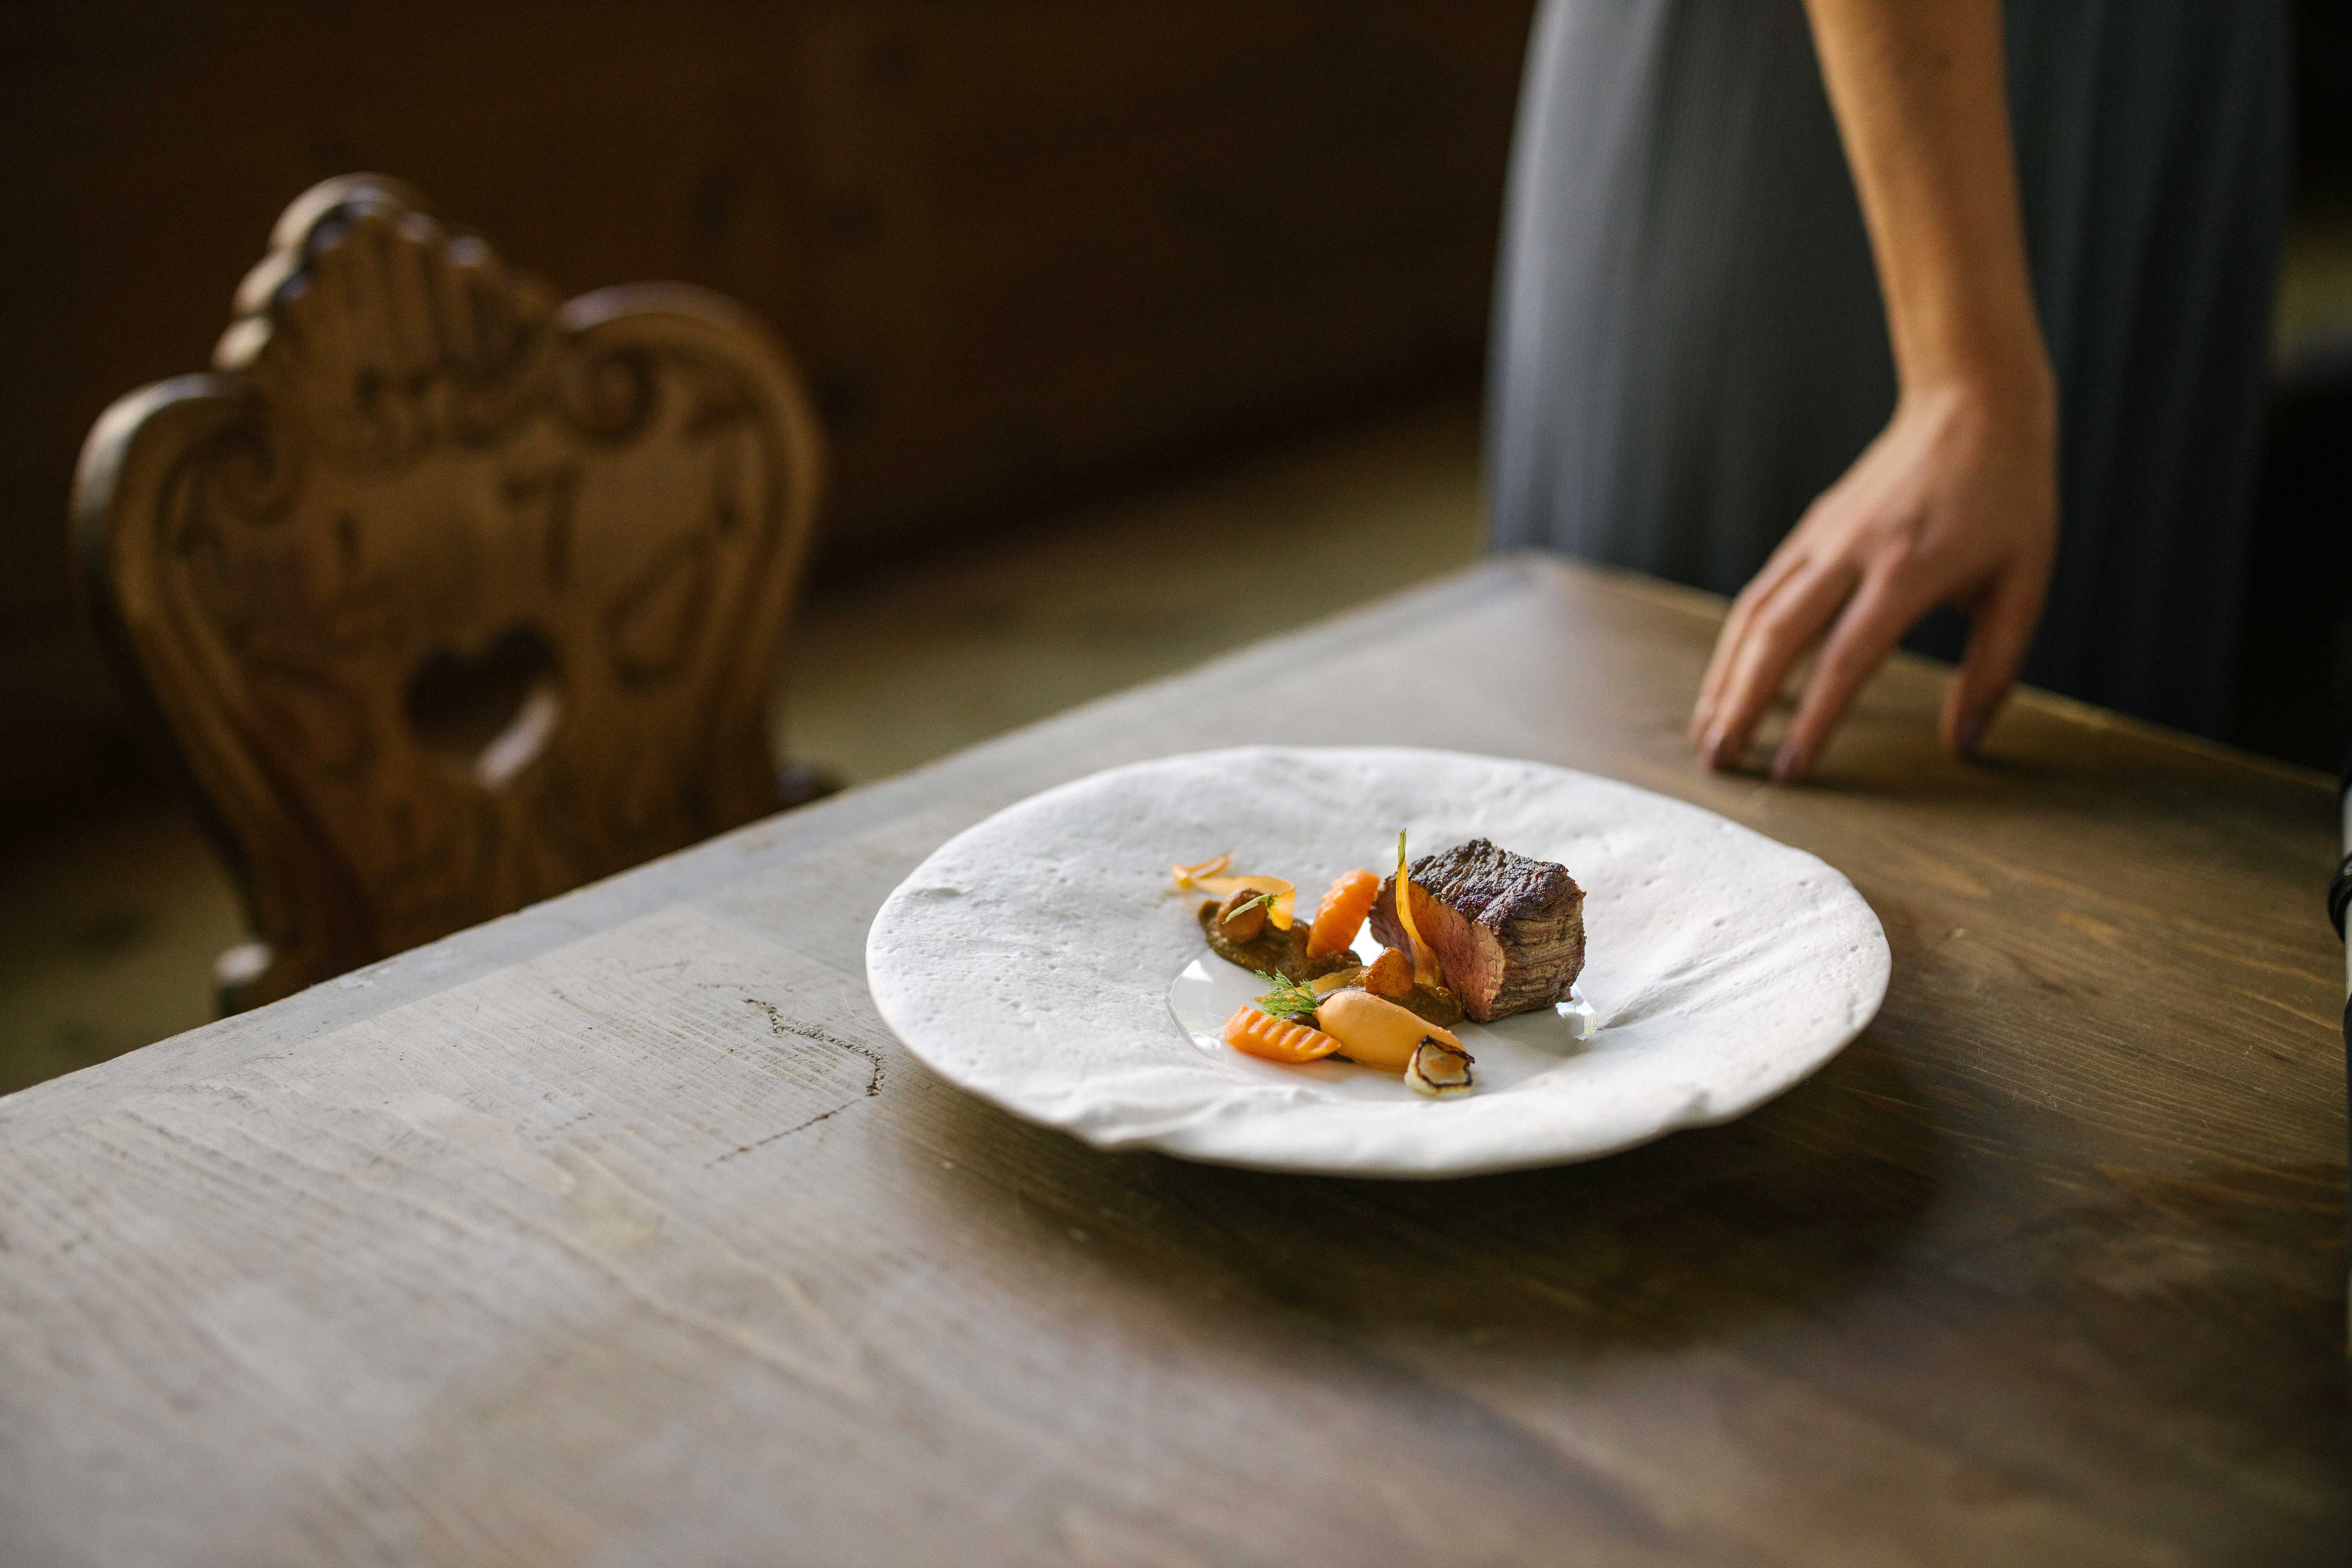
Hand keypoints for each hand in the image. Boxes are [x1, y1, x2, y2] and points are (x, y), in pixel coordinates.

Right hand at [1689, 376, 2056, 780]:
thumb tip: (1967, 744)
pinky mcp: (1809, 529)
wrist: (1972, 403)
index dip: (1813, 720)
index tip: (1789, 771)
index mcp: (1907, 572)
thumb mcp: (2023, 584)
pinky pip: (1762, 592)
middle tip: (1719, 762)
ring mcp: (1821, 538)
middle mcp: (1850, 554)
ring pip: (1754, 614)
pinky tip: (1730, 676)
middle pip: (1777, 638)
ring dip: (1725, 676)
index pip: (1845, 660)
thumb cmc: (2008, 497)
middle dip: (1741, 705)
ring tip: (1707, 730)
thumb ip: (1995, 669)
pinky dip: (1738, 641)